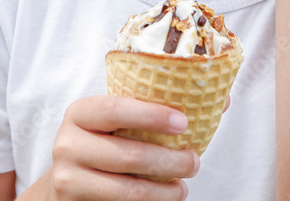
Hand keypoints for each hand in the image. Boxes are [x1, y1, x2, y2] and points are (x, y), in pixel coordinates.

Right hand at [33, 95, 198, 199]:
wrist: (69, 181)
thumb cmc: (106, 143)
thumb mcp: (121, 122)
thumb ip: (161, 107)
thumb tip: (222, 99)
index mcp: (81, 112)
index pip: (115, 109)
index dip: (151, 115)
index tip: (184, 123)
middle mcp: (67, 143)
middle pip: (128, 154)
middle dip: (170, 160)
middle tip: (195, 161)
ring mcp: (67, 177)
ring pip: (129, 189)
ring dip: (165, 190)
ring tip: (183, 186)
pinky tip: (165, 198)